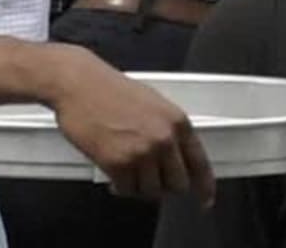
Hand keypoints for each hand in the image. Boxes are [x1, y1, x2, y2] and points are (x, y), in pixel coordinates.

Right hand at [49, 46, 214, 205]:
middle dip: (163, 184)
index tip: (205, 200)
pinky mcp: (118, 164)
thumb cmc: (111, 90)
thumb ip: (168, 130)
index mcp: (176, 121)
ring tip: (128, 168)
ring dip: (139, 185)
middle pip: (177, 184)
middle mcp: (163, 139)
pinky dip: (120, 187)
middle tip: (149, 176)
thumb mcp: (153, 103)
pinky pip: (127, 191)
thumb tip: (177, 157)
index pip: (199, 162)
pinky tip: (114, 173)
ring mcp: (142, 153)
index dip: (204, 186)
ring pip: (151, 192)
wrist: (81, 85)